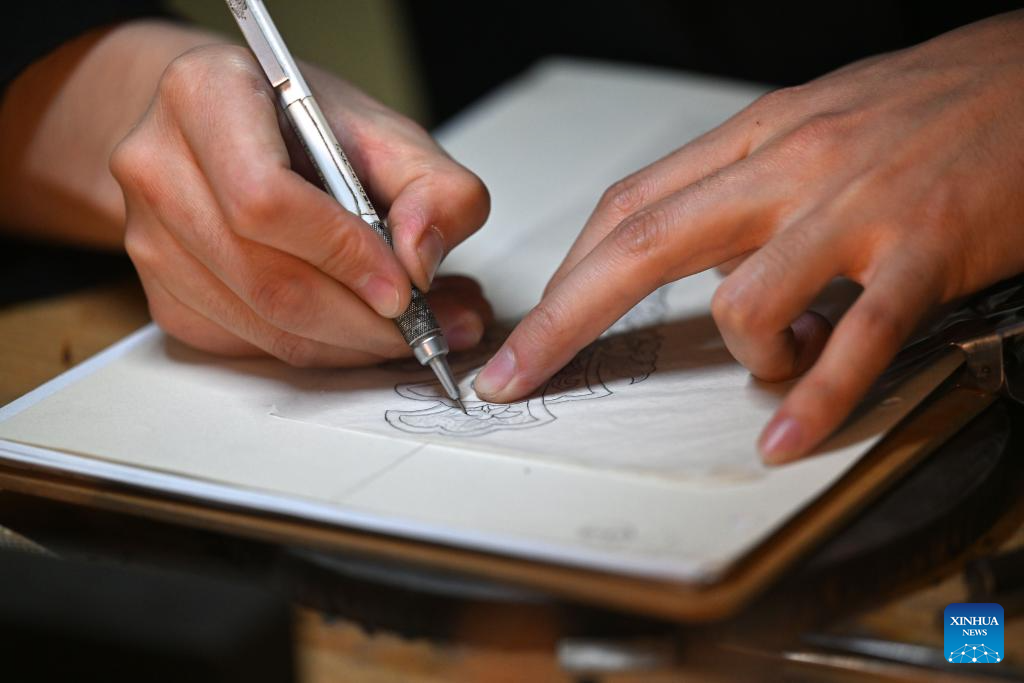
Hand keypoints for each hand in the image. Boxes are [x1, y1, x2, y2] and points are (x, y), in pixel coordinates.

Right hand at [111, 44, 490, 365]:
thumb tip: (421, 262)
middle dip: (361, 319)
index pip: (265, 199)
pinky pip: (250, 346)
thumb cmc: (305, 127)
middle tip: (430, 326)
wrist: (234, 134)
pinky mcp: (162, 294)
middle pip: (264, 278)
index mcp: (205, 96)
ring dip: (350, 343)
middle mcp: (158, 167)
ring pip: (262, 325)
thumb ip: (434, 188)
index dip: (341, 254)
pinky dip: (320, 348)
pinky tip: (360, 327)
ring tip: (413, 326)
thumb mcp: (388, 133)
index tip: (404, 287)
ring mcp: (146, 239)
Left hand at [473, 11, 1023, 462]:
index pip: (634, 205)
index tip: (539, 322)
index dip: (573, 271)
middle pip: (645, 246)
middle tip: (517, 374)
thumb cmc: (936, 102)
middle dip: (567, 319)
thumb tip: (711, 264)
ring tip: (780, 364)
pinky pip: (858, 338)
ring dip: (745, 355)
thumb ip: (752, 188)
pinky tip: (789, 434)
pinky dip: (818, 397)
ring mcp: (856, 209)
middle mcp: (791, 168)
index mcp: (758, 138)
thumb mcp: (820, 123)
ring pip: (746, 300)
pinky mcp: (927, 249)